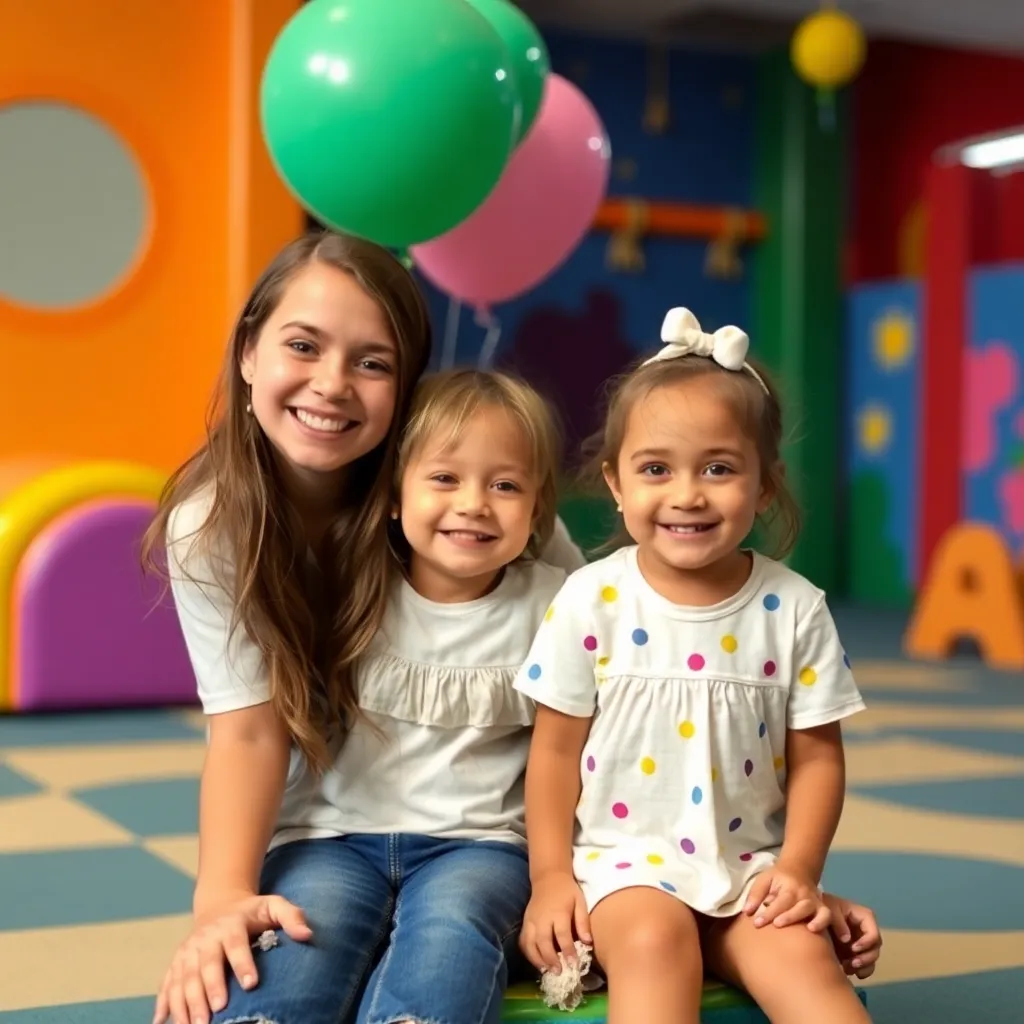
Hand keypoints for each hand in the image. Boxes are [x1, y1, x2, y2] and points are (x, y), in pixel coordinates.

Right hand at [153, 892, 311, 1023]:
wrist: (220, 905)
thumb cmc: (253, 912)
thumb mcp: (274, 905)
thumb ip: (292, 916)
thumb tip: (307, 935)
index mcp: (231, 925)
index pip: (236, 944)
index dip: (243, 963)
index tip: (252, 984)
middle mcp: (205, 938)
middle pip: (206, 964)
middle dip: (210, 988)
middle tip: (217, 1012)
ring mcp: (188, 952)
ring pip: (183, 978)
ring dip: (186, 1003)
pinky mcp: (176, 963)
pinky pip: (166, 985)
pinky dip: (163, 1004)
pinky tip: (161, 1022)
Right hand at [520, 872, 591, 974]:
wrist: (548, 877)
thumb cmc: (567, 891)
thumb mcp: (580, 901)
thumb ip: (583, 922)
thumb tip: (588, 942)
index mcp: (558, 912)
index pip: (562, 934)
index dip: (568, 951)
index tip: (574, 965)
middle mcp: (542, 917)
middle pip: (543, 941)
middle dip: (550, 958)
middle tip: (559, 972)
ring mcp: (530, 920)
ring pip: (530, 943)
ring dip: (537, 959)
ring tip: (547, 971)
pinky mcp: (524, 922)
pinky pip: (523, 941)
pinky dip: (528, 954)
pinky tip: (537, 962)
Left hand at [744, 862, 828, 929]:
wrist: (798, 870)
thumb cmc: (777, 879)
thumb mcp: (764, 880)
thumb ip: (755, 895)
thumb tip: (747, 912)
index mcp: (789, 886)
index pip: (780, 900)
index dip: (769, 912)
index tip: (757, 923)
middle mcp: (804, 894)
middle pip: (799, 906)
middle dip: (789, 916)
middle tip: (776, 925)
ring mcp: (815, 902)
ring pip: (817, 911)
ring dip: (815, 921)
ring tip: (808, 930)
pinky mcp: (822, 909)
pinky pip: (827, 916)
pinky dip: (828, 924)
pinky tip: (824, 934)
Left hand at [820, 893, 881, 978]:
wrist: (812, 914)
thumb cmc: (822, 906)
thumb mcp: (829, 908)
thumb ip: (837, 921)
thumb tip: (847, 939)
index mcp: (864, 917)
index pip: (874, 932)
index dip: (867, 942)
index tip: (853, 948)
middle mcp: (866, 931)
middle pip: (875, 948)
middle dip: (866, 958)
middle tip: (852, 964)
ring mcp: (862, 943)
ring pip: (871, 958)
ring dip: (863, 967)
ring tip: (848, 969)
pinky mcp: (855, 953)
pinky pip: (865, 966)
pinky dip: (859, 971)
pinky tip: (846, 971)